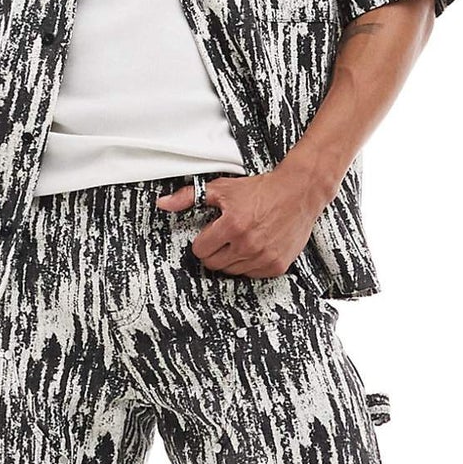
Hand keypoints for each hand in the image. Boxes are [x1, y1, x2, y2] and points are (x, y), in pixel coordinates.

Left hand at [154, 168, 321, 277]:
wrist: (299, 192)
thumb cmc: (262, 190)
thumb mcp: (223, 188)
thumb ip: (189, 196)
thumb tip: (164, 203)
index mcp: (232, 226)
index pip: (200, 250)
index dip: (203, 241)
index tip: (212, 233)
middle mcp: (248, 244)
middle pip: (214, 265)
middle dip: (215, 252)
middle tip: (225, 238)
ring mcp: (263, 257)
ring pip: (232, 271)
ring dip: (233, 258)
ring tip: (242, 240)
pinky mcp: (276, 265)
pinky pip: (252, 274)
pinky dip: (251, 264)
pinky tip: (256, 247)